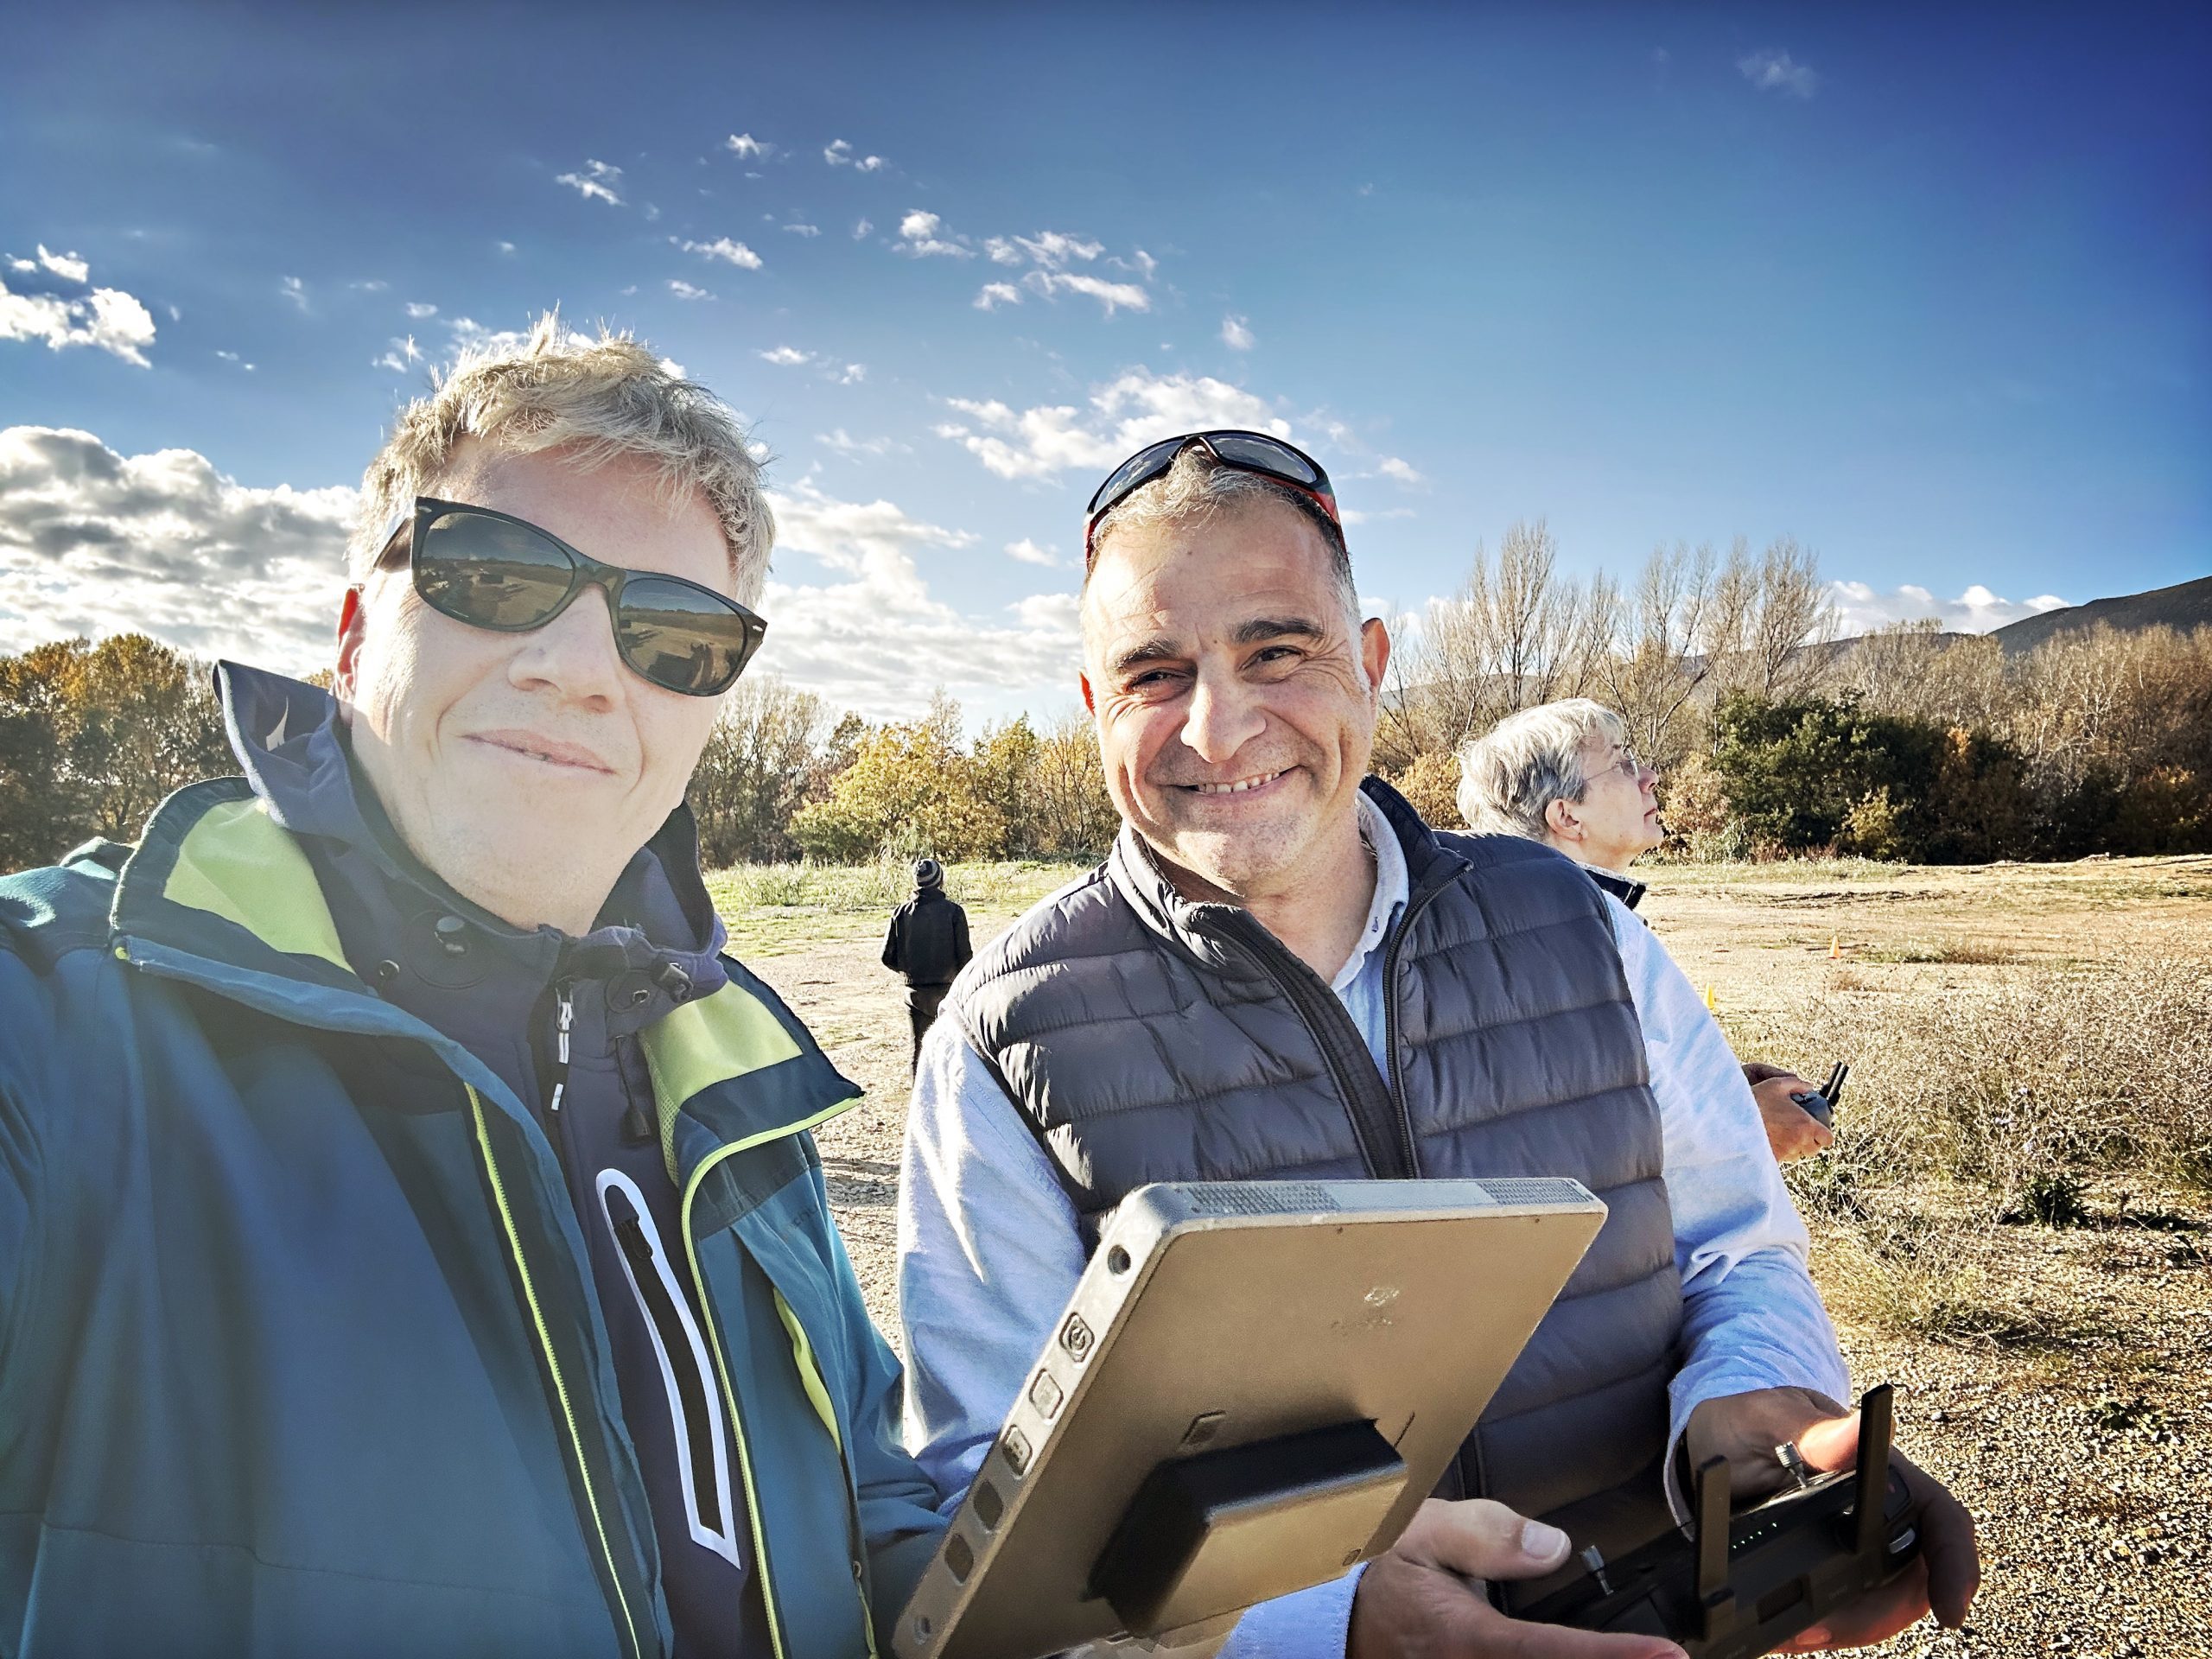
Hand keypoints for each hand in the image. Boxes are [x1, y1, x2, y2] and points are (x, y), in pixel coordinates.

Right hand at [1349, 1498, 1686, 1658]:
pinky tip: (1592, 1654)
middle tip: (1668, 1658)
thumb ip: (1485, 1535)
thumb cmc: (1369, 1570)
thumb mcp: (1418, 1530)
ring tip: (1641, 1655)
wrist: (1318, 1613)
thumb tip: (1553, 1545)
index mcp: (1464, 1639)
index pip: (1552, 1652)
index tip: (1669, 1657)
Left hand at [1686, 1389, 1980, 1649]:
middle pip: (1915, 1579)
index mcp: (1882, 1469)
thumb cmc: (1747, 1423)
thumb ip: (1812, 1431)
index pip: (1941, 1519)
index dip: (1956, 1566)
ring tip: (1799, 1632)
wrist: (1712, 1447)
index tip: (1949, 1610)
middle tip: (1821, 1628)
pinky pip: (1848, 1610)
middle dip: (1879, 1613)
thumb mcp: (1767, 1420)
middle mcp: (1883, 1513)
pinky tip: (1797, 1629)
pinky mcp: (1833, 1571)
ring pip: (1883, 1603)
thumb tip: (1857, 1427)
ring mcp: (1862, 1547)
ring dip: (1850, 1624)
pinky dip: (1828, 1625)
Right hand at [1746, 1070, 1834, 1161]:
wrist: (1734, 1118)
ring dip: (1795, 1147)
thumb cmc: (1756, 1100)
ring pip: (1798, 1155)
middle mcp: (1799, 1141)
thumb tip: (1809, 1086)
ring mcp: (1786, 1152)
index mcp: (1805, 1125)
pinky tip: (1772, 1139)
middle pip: (1814, 1150)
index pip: (1828, 1139)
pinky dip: (1781, 1151)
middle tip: (1799, 1130)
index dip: (1824, 1134)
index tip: (1816, 1128)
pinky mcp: (1773, 1158)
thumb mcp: (1777, 1084)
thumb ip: (1797, 1084)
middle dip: (1809, 1141)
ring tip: (1783, 1135)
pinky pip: (1783, 1158)